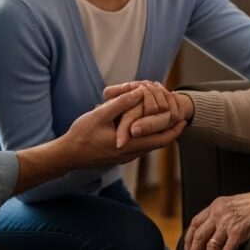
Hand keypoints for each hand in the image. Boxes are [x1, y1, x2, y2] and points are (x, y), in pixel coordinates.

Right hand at [63, 86, 185, 168]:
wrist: (67, 156)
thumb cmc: (81, 135)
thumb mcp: (100, 115)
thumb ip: (121, 104)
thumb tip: (140, 92)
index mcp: (130, 145)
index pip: (161, 139)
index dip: (174, 128)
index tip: (183, 116)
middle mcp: (131, 153)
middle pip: (159, 142)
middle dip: (170, 127)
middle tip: (177, 112)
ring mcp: (125, 156)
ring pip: (149, 143)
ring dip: (157, 130)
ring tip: (163, 114)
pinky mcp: (119, 155)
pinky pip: (140, 144)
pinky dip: (147, 133)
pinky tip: (143, 121)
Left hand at [184, 190, 249, 249]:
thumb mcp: (231, 204)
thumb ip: (219, 214)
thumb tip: (210, 230)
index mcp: (215, 206)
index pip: (195, 223)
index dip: (189, 238)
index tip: (187, 248)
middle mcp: (218, 213)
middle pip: (199, 236)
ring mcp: (227, 223)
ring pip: (211, 247)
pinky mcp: (238, 231)